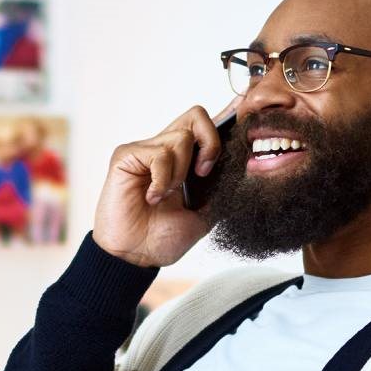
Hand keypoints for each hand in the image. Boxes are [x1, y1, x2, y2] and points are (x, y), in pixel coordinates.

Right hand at [93, 100, 236, 266]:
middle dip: (210, 142)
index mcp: (185, 160)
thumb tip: (244, 167)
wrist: (137, 255)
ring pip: (181, 137)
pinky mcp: (127, 156)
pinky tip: (151, 198)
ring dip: (180, 172)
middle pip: (197, 115)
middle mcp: (165, 150)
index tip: (241, 128)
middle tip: (203, 173)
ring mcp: (145, 150)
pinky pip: (158, 154)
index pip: (206, 126)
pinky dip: (162, 180)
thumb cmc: (163, 237)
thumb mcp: (204, 214)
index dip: (225, 121)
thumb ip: (219, 189)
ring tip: (167, 196)